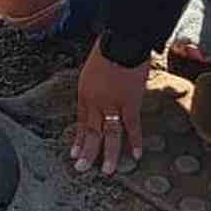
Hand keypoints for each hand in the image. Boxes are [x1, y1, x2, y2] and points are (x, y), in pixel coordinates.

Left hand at [71, 37, 147, 174]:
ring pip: (109, 134)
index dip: (78, 140)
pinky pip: (132, 126)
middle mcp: (96, 102)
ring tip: (107, 171)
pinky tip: (136, 155)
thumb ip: (94, 87)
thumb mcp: (92, 70)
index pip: (80, 123)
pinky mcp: (130, 102)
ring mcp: (113, 104)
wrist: (122, 39)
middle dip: (87, 152)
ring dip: (108, 154)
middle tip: (82, 169)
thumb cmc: (108, 49)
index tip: (75, 154)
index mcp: (85, 94)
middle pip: (91, 132)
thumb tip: (100, 98)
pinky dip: (135, 141)